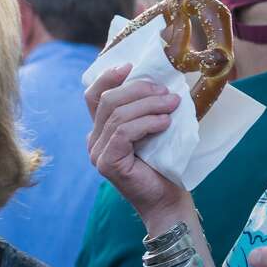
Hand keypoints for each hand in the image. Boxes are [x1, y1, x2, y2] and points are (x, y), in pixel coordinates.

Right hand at [85, 64, 189, 226]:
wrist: (168, 199)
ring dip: (148, 106)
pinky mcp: (107, 163)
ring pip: (117, 115)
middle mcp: (94, 140)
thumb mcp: (154, 129)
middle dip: (139, 90)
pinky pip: (123, 133)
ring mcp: (97, 153)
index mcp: (102, 129)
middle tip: (167, 92)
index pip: (94, 95)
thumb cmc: (164, 164)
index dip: (109, 77)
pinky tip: (164, 123)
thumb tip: (162, 81)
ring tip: (172, 105)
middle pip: (108, 100)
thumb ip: (147, 109)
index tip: (131, 66)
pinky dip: (146, 123)